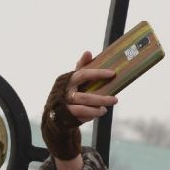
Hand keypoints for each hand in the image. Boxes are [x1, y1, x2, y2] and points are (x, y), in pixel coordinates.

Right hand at [41, 50, 118, 169]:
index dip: (98, 73)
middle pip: (86, 96)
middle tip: (115, 99)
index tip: (112, 73)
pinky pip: (81, 117)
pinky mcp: (66, 116)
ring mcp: (65, 105)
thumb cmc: (69, 90)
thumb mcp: (73, 78)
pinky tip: (96, 113)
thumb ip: (81, 66)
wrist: (54, 110)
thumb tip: (88, 52)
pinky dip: (90, 116)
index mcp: (68, 80)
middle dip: (102, 99)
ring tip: (105, 110)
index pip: (83, 74)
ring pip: (83, 109)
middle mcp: (65, 93)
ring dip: (96, 110)